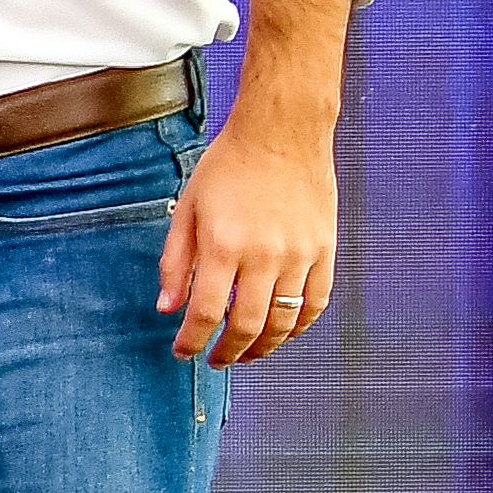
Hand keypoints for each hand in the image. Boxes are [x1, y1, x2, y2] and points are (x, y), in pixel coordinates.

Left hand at [159, 124, 334, 365]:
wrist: (281, 133)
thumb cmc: (229, 167)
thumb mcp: (187, 209)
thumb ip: (174, 262)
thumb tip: (168, 308)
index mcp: (223, 247)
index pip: (206, 314)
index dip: (191, 341)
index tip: (183, 352)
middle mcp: (263, 256)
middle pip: (247, 327)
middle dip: (227, 352)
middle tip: (216, 359)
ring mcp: (299, 256)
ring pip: (284, 323)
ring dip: (263, 347)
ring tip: (247, 353)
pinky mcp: (324, 251)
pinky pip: (316, 303)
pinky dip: (299, 326)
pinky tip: (283, 332)